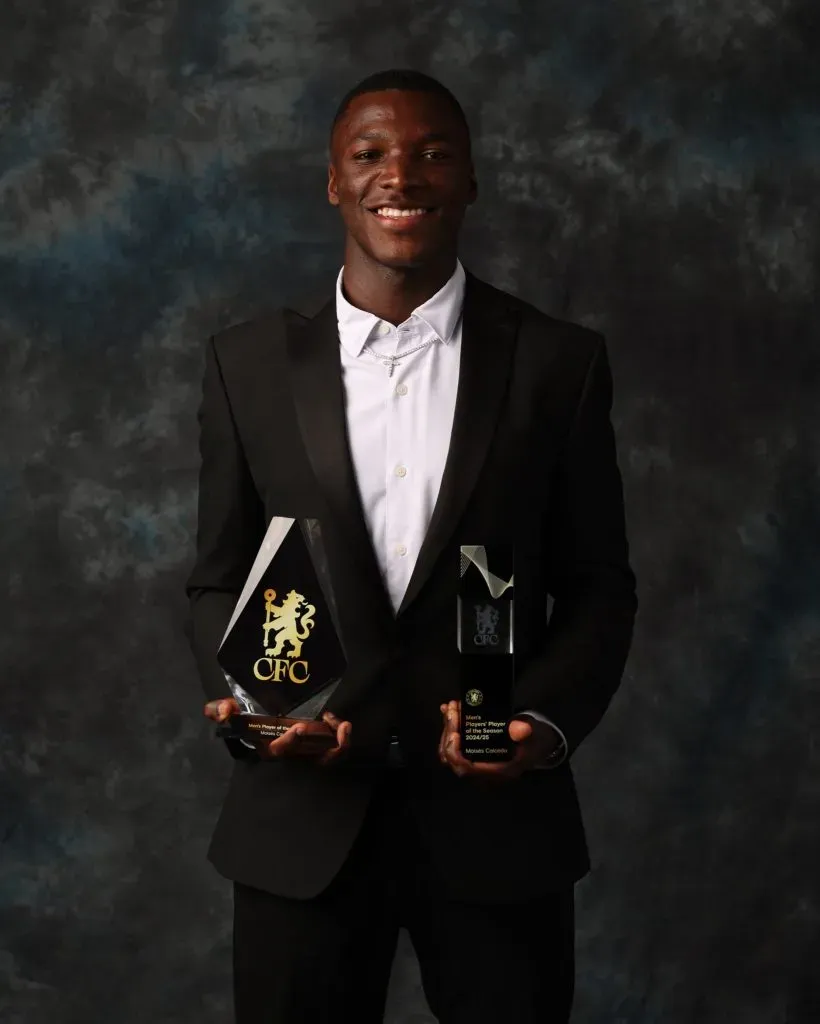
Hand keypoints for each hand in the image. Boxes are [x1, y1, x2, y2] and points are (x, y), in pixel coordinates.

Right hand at [203, 699, 351, 764]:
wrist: (264, 710)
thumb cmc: (246, 713)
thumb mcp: (231, 709)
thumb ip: (219, 710)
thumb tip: (224, 711)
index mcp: (267, 745)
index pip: (276, 751)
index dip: (287, 743)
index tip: (298, 728)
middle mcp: (288, 751)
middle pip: (305, 756)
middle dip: (320, 747)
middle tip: (329, 725)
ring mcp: (304, 749)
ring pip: (324, 757)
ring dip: (338, 746)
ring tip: (344, 727)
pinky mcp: (318, 744)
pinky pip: (332, 749)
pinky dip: (341, 740)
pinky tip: (342, 724)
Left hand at [438, 700, 562, 779]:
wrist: (538, 745)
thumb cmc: (536, 742)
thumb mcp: (536, 735)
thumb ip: (527, 732)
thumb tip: (517, 728)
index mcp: (497, 772)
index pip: (466, 769)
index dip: (454, 752)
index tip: (454, 731)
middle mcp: (483, 773)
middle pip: (453, 760)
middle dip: (449, 733)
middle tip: (452, 709)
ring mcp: (477, 765)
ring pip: (450, 753)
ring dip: (448, 729)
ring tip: (451, 707)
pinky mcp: (474, 756)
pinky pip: (454, 747)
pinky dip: (450, 730)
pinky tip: (450, 712)